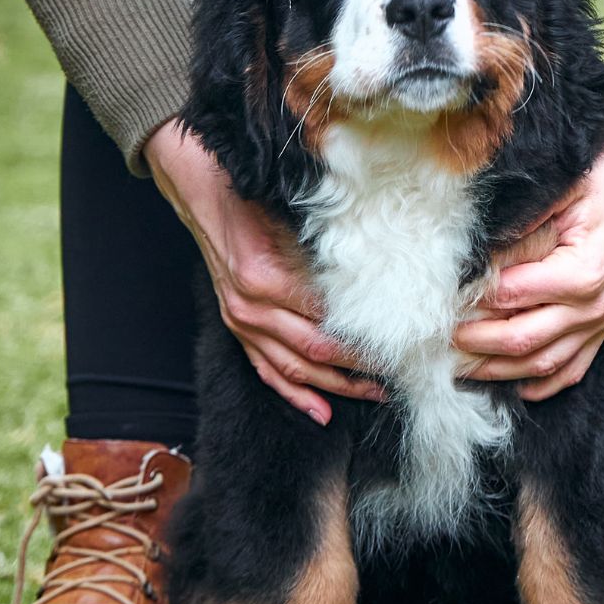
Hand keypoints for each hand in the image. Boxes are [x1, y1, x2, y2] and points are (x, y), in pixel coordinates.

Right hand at [144, 121, 381, 423]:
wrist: (201, 192)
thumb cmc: (249, 194)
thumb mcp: (290, 211)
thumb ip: (327, 240)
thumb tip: (380, 261)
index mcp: (265, 277)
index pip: (327, 318)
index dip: (366, 333)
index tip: (403, 339)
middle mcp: (250, 308)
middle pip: (316, 351)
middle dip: (361, 366)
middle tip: (401, 371)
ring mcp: (241, 322)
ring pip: (294, 369)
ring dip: (337, 386)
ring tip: (376, 393)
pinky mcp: (236, 328)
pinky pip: (267, 371)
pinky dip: (294, 394)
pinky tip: (322, 411)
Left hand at [455, 127, 603, 400]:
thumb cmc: (600, 183)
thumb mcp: (557, 192)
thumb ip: (518, 226)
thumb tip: (474, 256)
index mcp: (581, 272)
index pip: (511, 296)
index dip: (473, 301)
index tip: (442, 302)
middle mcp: (593, 306)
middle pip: (522, 339)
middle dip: (476, 344)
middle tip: (442, 339)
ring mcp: (600, 322)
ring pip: (543, 364)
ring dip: (499, 371)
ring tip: (461, 367)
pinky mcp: (603, 329)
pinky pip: (571, 369)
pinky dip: (541, 383)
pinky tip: (512, 385)